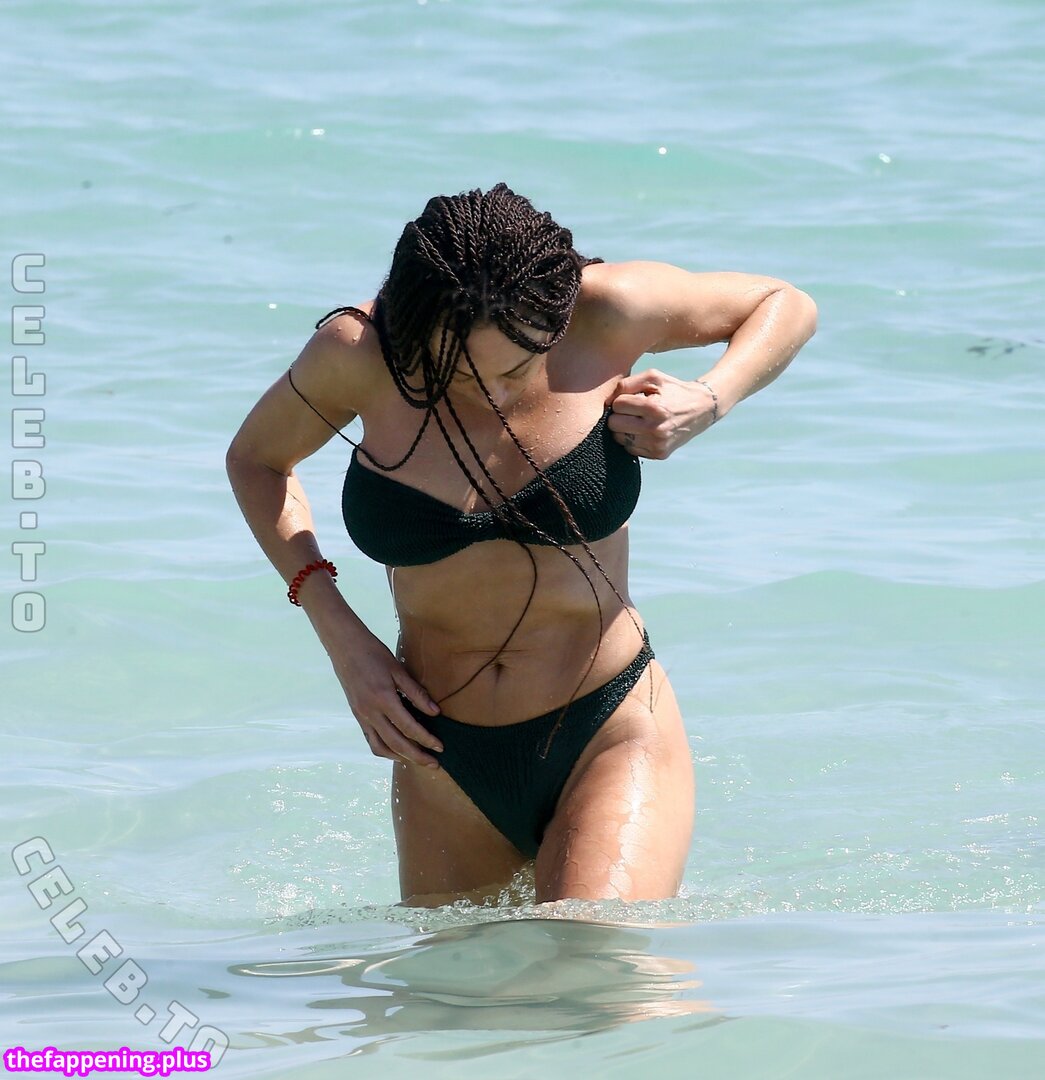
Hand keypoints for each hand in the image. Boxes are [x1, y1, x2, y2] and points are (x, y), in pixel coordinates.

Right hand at [321, 619, 443, 767]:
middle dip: (417, 756)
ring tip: (417, 759)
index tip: (440, 747)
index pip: (409, 727)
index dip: (426, 740)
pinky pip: (371, 740)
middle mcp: (371, 712)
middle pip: (396, 744)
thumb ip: (417, 693)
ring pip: (381, 747)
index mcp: (383, 699)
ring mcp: (362, 716)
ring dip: (401, 757)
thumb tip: (435, 712)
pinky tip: (397, 750)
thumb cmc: (374, 654)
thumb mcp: (398, 670)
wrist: (345, 648)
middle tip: (434, 764)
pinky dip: (385, 750)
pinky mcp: (357, 716)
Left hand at [608, 369, 717, 458]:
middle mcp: (655, 429)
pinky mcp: (659, 454)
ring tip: (639, 420)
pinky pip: (630, 449)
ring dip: (625, 428)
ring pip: (619, 438)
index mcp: (654, 408)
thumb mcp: (654, 377)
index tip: (633, 398)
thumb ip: (627, 383)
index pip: (617, 405)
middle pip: (614, 424)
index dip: (622, 399)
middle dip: (619, 415)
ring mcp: (657, 444)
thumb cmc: (673, 390)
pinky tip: (645, 430)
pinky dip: (633, 439)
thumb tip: (607, 400)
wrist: (701, 409)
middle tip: (633, 410)